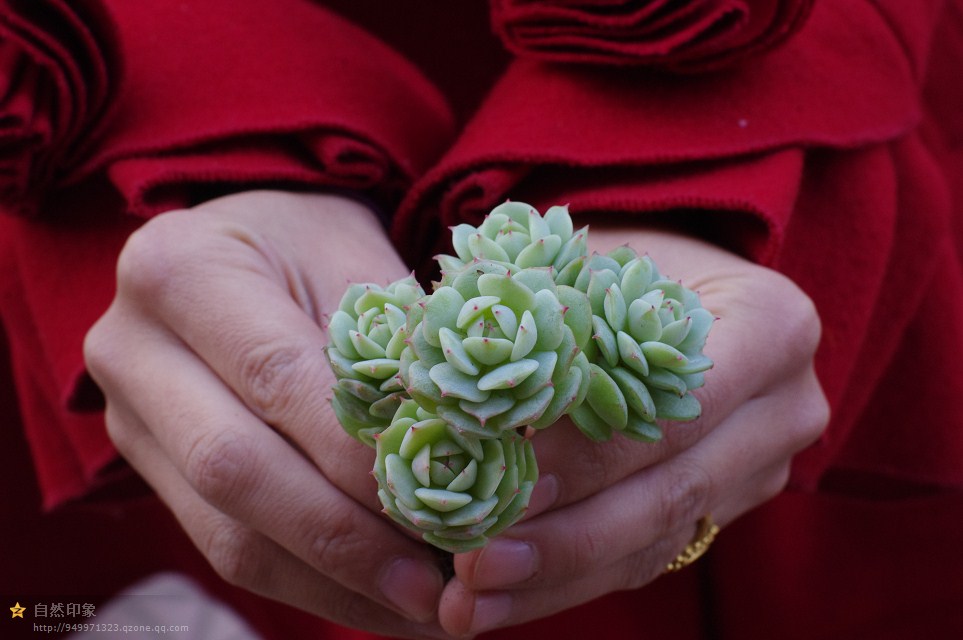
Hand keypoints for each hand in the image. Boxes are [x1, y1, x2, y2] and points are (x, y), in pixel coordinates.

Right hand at [84, 191, 448, 638]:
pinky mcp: (151, 470)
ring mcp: (129, 418)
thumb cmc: (310, 240)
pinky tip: (375, 597)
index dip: (363, 454)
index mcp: (180, 270)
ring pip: (225, 532)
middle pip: (236, 470)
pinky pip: (225, 548)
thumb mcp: (355, 255)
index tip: (448, 504)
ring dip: (333, 581)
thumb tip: (471, 449)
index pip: (280, 378)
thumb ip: (395, 344)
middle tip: (437, 582)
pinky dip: (309, 583)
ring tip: (421, 603)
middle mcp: (131, 348)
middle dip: (347, 538)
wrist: (242, 246)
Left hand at [437, 224, 829, 635]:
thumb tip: (458, 413)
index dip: (590, 458)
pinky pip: (648, 556)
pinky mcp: (726, 507)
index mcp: (773, 327)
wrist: (665, 284)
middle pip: (671, 491)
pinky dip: (571, 580)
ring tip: (471, 601)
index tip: (504, 487)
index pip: (672, 409)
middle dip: (566, 540)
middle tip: (475, 566)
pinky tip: (503, 600)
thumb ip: (553, 330)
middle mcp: (786, 407)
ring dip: (558, 578)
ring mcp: (762, 467)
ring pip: (656, 540)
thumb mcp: (592, 268)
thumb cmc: (617, 260)